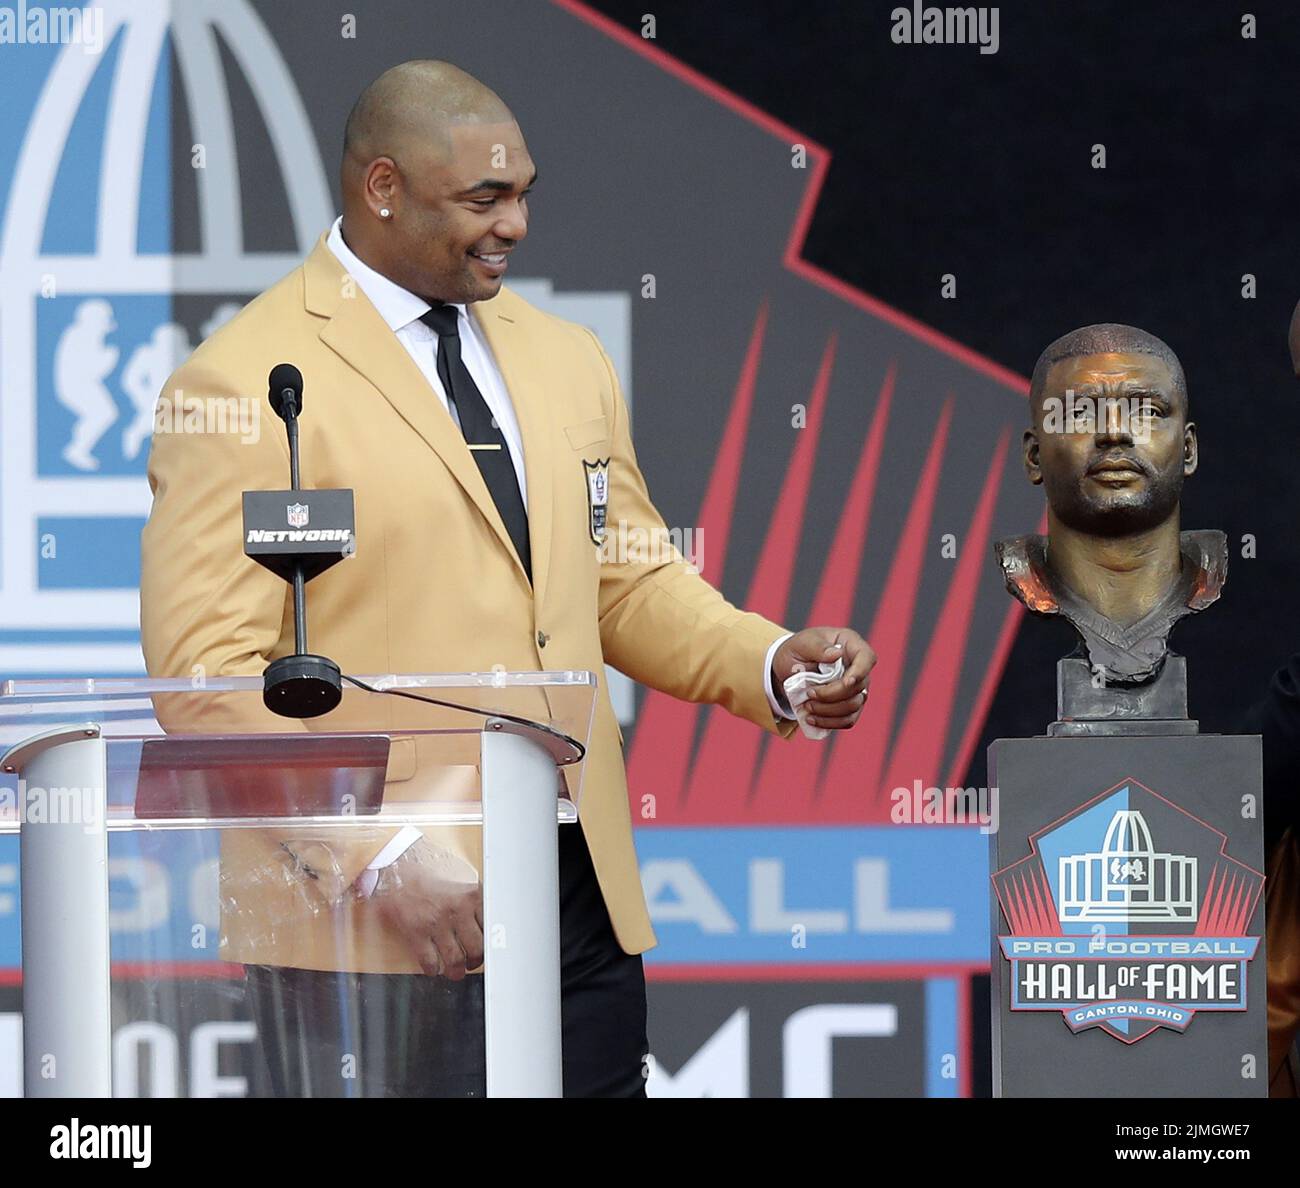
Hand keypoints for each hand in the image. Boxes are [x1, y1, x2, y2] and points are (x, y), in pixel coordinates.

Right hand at [371, 839, 483, 979]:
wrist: (396, 864)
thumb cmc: (427, 869)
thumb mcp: (460, 876)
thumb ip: (475, 897)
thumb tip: (487, 919)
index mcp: (472, 895)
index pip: (491, 928)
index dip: (490, 942)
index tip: (488, 948)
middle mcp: (457, 910)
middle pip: (477, 948)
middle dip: (475, 961)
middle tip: (472, 962)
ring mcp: (436, 923)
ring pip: (455, 960)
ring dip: (457, 971)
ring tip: (456, 971)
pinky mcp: (416, 933)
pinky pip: (430, 962)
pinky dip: (433, 970)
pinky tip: (434, 967)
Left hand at [771, 627, 875, 730]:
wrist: (788, 667)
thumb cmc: (797, 650)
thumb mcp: (801, 643)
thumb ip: (818, 647)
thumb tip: (837, 654)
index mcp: (850, 645)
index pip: (867, 658)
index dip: (861, 672)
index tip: (846, 682)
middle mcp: (857, 667)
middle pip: (858, 687)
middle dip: (832, 695)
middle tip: (809, 694)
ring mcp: (856, 688)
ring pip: (854, 706)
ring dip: (829, 711)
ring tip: (807, 707)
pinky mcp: (848, 706)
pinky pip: (847, 720)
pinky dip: (829, 722)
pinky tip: (811, 719)